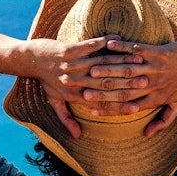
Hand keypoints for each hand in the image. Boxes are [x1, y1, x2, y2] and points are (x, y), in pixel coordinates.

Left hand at [20, 35, 144, 137]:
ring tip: (139, 60)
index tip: (139, 105)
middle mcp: (74, 81)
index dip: (121, 104)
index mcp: (74, 96)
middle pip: (106, 83)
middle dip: (127, 82)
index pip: (102, 102)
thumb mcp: (54, 102)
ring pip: (102, 64)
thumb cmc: (45, 82)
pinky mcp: (69, 49)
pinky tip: (119, 39)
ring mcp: (72, 65)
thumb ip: (67, 119)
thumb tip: (78, 137)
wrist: (30, 60)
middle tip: (146, 81)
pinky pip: (91, 45)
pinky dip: (105, 42)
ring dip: (121, 61)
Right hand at [82, 40, 176, 136]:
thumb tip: (146, 135)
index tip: (91, 108)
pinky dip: (122, 48)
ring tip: (91, 70)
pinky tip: (108, 45)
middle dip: (103, 92)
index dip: (108, 108)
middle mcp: (153, 85)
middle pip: (124, 90)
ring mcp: (155, 68)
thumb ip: (163, 121)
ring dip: (108, 70)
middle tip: (83, 92)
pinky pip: (137, 50)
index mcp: (155, 99)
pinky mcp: (158, 52)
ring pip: (127, 71)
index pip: (127, 106)